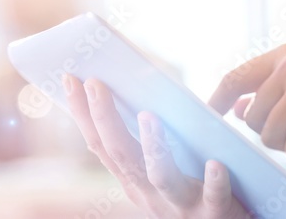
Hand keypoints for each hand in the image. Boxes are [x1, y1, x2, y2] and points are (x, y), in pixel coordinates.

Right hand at [63, 75, 250, 218]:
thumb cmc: (194, 195)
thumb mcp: (161, 173)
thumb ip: (148, 143)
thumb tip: (137, 93)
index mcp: (135, 180)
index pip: (101, 145)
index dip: (84, 115)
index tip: (70, 80)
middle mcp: (150, 194)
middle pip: (122, 155)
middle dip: (105, 119)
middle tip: (95, 83)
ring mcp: (180, 206)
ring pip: (162, 177)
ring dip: (153, 147)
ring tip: (148, 115)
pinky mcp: (213, 213)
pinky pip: (213, 198)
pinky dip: (213, 182)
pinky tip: (215, 164)